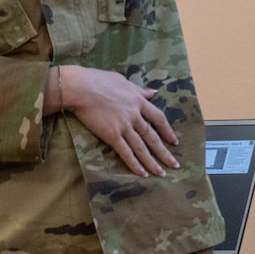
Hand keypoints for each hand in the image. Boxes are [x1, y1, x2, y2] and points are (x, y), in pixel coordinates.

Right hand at [51, 65, 179, 176]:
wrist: (80, 87)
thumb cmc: (98, 80)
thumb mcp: (123, 81)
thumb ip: (139, 89)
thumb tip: (153, 92)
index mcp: (138, 101)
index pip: (159, 118)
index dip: (168, 131)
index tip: (174, 140)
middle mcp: (135, 115)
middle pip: (153, 137)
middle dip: (164, 152)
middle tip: (174, 165)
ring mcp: (124, 126)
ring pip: (141, 148)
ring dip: (152, 162)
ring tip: (161, 174)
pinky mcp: (111, 135)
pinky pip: (126, 152)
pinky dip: (134, 164)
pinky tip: (142, 173)